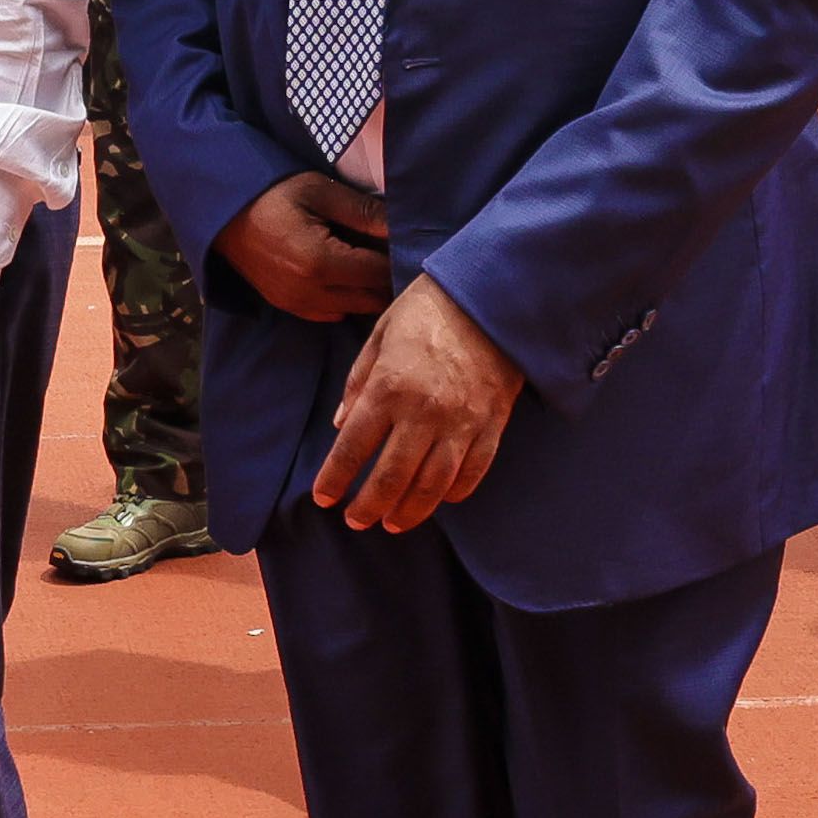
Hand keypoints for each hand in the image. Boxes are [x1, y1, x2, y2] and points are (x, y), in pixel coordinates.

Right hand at [210, 169, 395, 323]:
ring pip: (355, 310)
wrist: (223, 211)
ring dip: (368, 291)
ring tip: (371, 264)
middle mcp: (310, 292)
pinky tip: (346, 276)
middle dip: (388, 279)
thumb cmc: (274, 193)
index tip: (409, 244)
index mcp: (320, 262)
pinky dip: (346, 299)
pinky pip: (332, 313)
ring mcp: (297, 303)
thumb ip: (364, 212)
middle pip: (372, 299)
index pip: (380, 273)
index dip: (400, 260)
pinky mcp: (288, 306)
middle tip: (394, 254)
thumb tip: (403, 226)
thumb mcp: (320, 191)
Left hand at [311, 275, 520, 533]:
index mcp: (389, 387)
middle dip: (369, 506)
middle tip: (357, 521)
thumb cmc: (428, 308)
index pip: (353, 446)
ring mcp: (462, 421)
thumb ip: (357, 382)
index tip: (323, 499)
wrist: (493, 294)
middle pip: (392, 477)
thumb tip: (340, 424)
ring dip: (411, 511)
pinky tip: (439, 500)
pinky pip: (474, 471)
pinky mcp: (493, 424)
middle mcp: (424, 411)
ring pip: (433, 484)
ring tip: (393, 523)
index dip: (335, 478)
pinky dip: (456, 492)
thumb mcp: (380, 335)